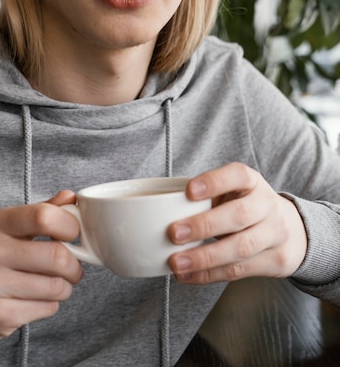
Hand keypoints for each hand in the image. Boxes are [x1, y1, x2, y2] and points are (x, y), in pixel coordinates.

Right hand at [0, 191, 82, 345]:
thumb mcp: (9, 228)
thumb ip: (41, 211)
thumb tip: (71, 197)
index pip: (43, 216)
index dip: (69, 226)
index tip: (73, 235)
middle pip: (56, 255)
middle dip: (74, 265)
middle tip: (73, 268)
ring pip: (56, 286)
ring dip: (65, 287)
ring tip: (55, 284)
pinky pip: (46, 308)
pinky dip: (51, 305)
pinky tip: (37, 300)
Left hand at [168, 163, 307, 283]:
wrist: (292, 230)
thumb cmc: (246, 206)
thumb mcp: (233, 191)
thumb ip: (206, 197)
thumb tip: (159, 210)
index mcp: (252, 181)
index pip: (237, 175)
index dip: (214, 182)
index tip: (188, 191)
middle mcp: (267, 204)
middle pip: (239, 215)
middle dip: (204, 225)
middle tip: (173, 233)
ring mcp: (275, 233)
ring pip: (240, 247)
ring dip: (204, 258)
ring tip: (176, 263)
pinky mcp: (275, 260)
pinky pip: (239, 270)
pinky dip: (210, 275)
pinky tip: (189, 275)